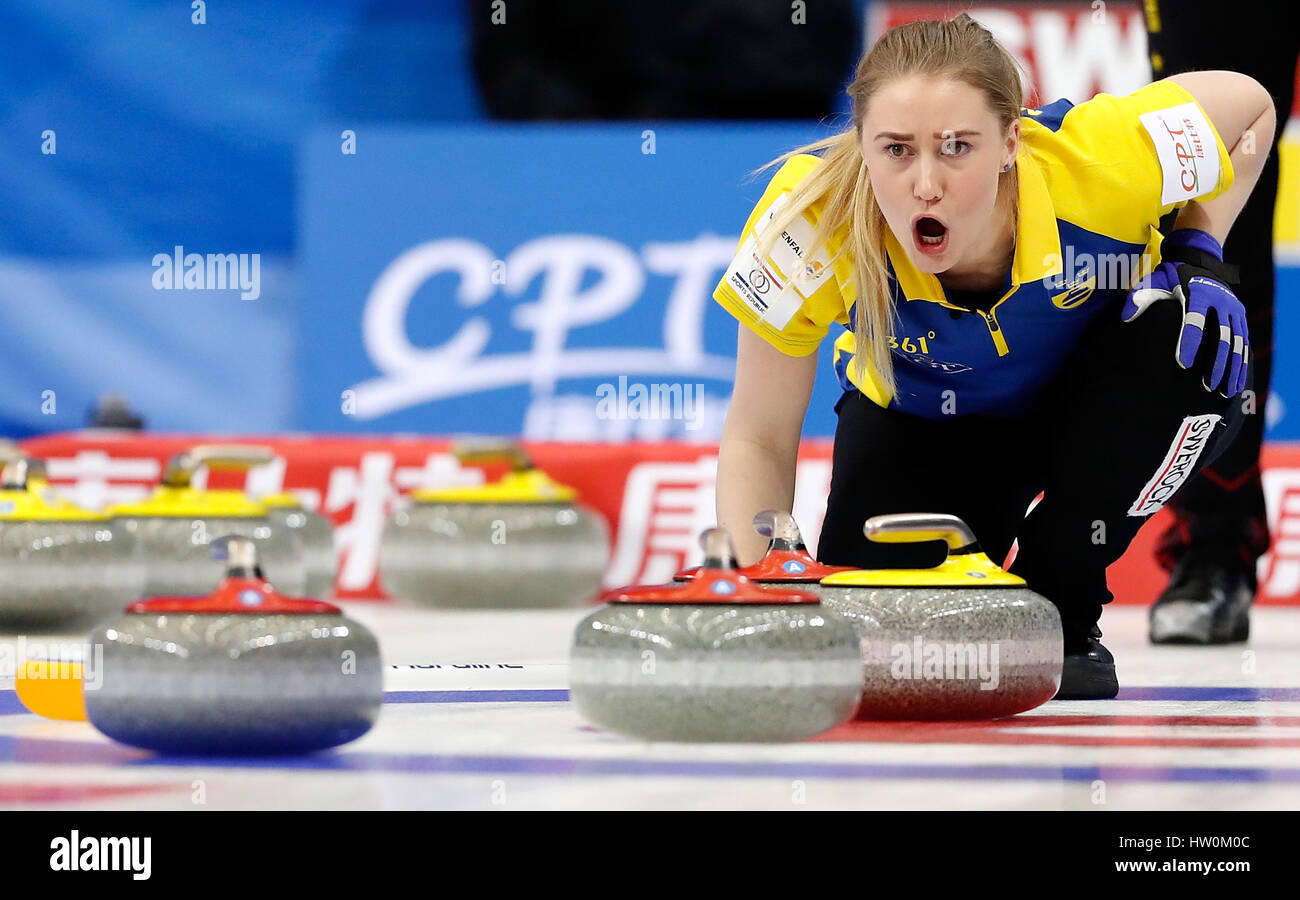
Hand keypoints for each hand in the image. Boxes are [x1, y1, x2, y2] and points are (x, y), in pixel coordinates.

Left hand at [1122, 229, 1248, 396]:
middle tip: (1206, 385)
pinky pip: (1244, 340)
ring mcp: (1233, 309)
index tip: (1183, 364)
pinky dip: (1242, 361)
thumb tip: (1126, 316)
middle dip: (1215, 363)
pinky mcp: (1240, 314)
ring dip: (1232, 367)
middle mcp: (1220, 302)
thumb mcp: (1154, 280)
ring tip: (1225, 390)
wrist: (1200, 259)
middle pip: (1222, 337)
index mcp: (1198, 295)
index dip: (1189, 343)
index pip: (1195, 321)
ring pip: (1237, 342)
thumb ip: (1140, 296)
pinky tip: (1237, 380)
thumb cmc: (1172, 274)